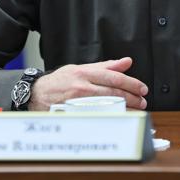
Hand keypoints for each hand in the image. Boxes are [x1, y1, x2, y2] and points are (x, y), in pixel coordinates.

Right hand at [28, 57, 148, 110]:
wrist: (36, 94)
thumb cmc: (59, 81)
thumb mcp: (81, 68)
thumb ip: (105, 66)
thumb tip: (126, 62)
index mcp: (85, 73)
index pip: (113, 77)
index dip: (131, 83)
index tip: (142, 89)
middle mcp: (81, 86)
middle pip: (113, 93)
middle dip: (131, 98)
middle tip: (142, 101)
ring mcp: (78, 102)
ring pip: (108, 106)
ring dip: (125, 108)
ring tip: (136, 109)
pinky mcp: (75, 114)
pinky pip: (97, 116)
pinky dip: (111, 117)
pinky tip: (120, 117)